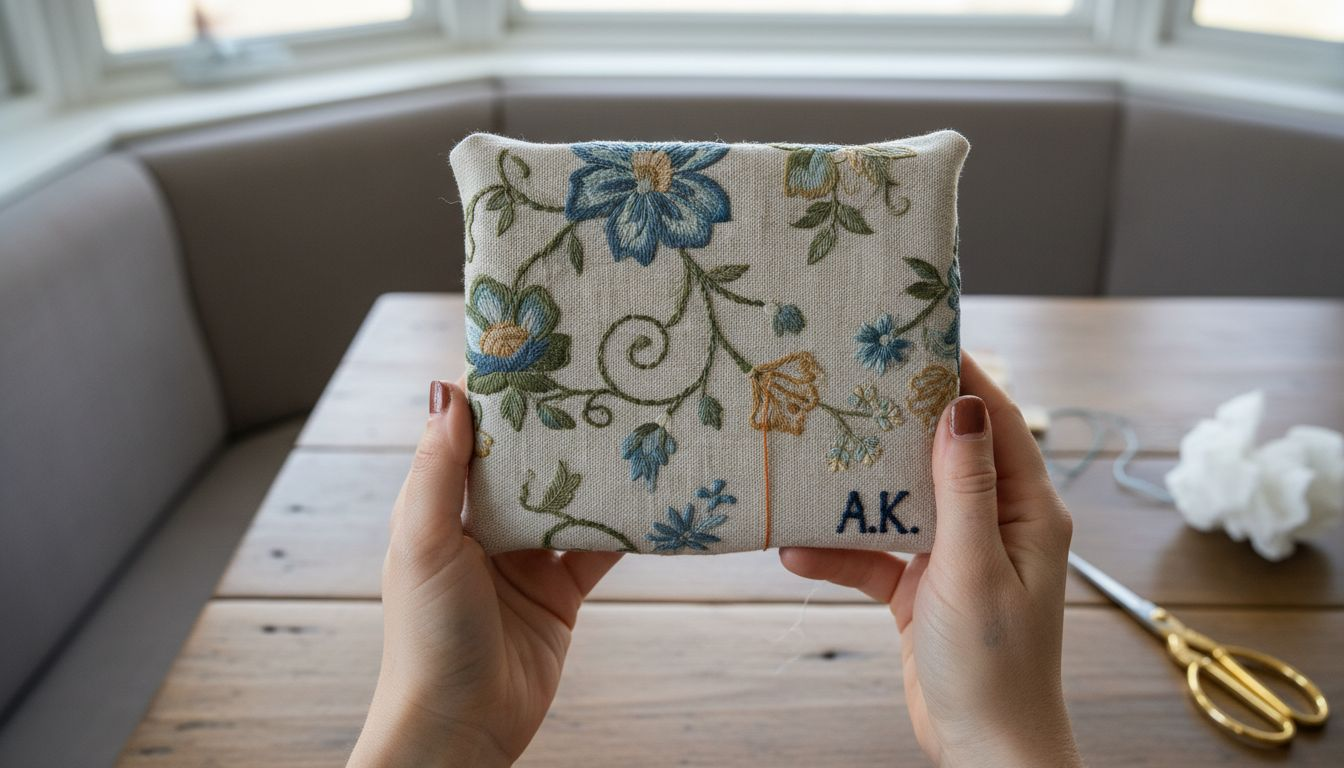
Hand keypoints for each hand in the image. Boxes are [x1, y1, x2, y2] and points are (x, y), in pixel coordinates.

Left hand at [348, 380, 622, 767]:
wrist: (462, 728)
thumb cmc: (429, 636)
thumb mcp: (424, 542)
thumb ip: (437, 470)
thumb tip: (448, 389)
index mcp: (440, 509)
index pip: (472, 438)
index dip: (500, 398)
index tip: (537, 350)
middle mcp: (483, 528)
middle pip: (528, 464)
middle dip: (560, 429)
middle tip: (600, 380)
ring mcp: (525, 560)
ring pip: (569, 501)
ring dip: (597, 475)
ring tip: (635, 428)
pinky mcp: (561, 593)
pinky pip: (599, 549)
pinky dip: (625, 527)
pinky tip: (652, 499)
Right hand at [780, 353, 1081, 767]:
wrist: (983, 751)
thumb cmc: (994, 665)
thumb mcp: (973, 568)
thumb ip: (964, 488)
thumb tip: (961, 405)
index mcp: (1025, 509)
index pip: (994, 420)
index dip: (960, 374)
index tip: (915, 333)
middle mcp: (994, 522)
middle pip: (940, 452)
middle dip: (892, 423)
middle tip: (844, 384)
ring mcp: (956, 554)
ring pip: (899, 501)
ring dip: (854, 494)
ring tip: (807, 463)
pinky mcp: (922, 587)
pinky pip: (875, 555)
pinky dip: (839, 553)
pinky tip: (795, 550)